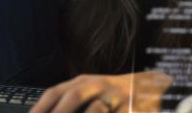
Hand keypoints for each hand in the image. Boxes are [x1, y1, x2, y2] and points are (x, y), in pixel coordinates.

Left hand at [29, 71, 172, 112]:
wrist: (150, 88)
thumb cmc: (113, 94)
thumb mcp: (91, 91)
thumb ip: (71, 100)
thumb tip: (45, 110)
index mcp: (83, 82)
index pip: (55, 92)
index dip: (41, 107)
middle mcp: (97, 85)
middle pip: (73, 96)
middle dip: (58, 112)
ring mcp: (114, 96)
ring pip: (94, 109)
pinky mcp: (128, 108)